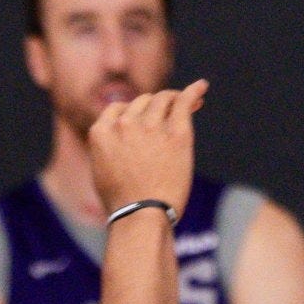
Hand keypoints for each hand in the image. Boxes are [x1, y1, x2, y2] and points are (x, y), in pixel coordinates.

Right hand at [87, 81, 204, 223]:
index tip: (148, 114)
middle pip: (143, 102)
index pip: (120, 108)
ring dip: (174, 99)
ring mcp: (150, 127)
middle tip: (172, 110)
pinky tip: (201, 87)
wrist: (141, 216)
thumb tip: (121, 138)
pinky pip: (184, 102)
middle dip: (157, 105)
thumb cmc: (123, 202)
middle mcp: (125, 124)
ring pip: (163, 99)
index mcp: (101, 132)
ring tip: (189, 101)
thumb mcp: (102, 170)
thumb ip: (110, 147)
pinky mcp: (176, 133)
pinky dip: (193, 91)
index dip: (136, 109)